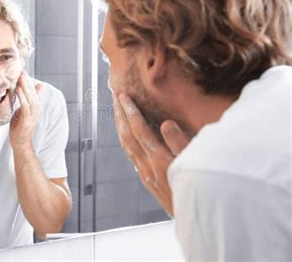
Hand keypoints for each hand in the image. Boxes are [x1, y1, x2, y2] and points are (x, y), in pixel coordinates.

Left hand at [10, 71, 42, 149]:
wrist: (21, 144)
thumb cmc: (20, 128)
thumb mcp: (23, 112)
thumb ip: (25, 101)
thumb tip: (25, 94)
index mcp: (35, 107)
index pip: (32, 91)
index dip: (27, 81)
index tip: (22, 71)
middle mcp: (36, 110)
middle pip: (32, 92)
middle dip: (26, 81)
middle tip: (21, 69)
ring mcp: (33, 115)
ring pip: (30, 97)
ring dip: (25, 86)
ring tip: (20, 76)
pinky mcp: (28, 120)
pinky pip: (25, 106)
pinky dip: (22, 97)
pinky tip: (18, 89)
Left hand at [113, 93, 189, 216]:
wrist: (196, 220)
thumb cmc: (200, 189)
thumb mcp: (195, 164)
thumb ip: (179, 143)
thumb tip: (164, 123)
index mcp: (158, 160)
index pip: (139, 130)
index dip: (130, 111)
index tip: (122, 96)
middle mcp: (147, 167)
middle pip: (127, 135)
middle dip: (120, 114)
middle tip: (113, 95)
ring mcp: (145, 175)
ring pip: (126, 145)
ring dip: (120, 125)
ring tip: (116, 110)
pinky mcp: (147, 180)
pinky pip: (131, 155)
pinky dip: (126, 139)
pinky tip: (126, 135)